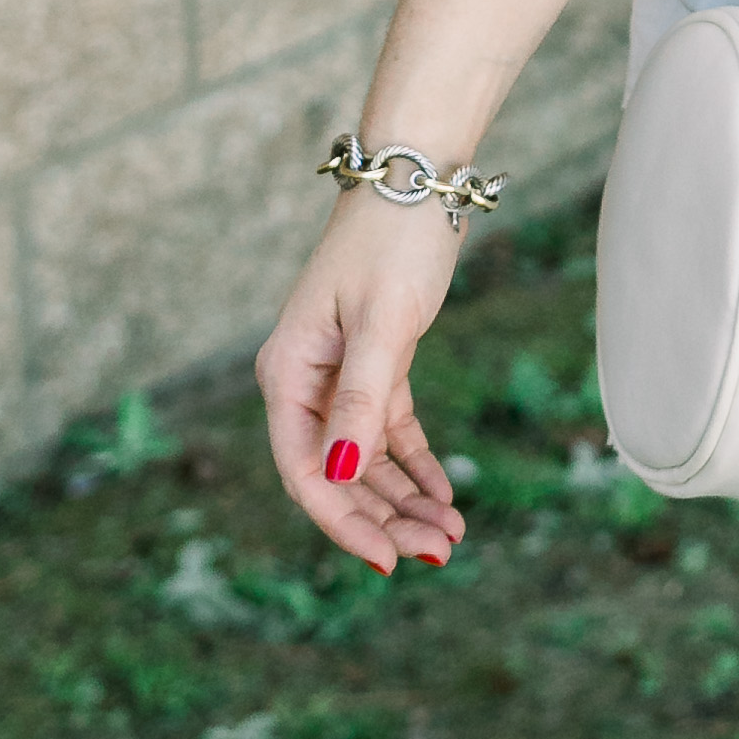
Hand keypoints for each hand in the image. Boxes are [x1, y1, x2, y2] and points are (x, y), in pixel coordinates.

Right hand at [254, 197, 472, 577]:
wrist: (415, 178)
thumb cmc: (392, 241)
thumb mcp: (383, 322)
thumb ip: (363, 398)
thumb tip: (344, 474)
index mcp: (288, 372)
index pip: (306, 470)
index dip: (345, 521)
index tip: (389, 560)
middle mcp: (305, 381)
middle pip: (337, 473)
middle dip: (385, 518)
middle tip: (440, 552)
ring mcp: (337, 375)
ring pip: (365, 458)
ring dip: (403, 499)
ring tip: (450, 533)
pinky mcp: (375, 365)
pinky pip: (388, 431)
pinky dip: (415, 464)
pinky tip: (444, 494)